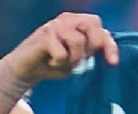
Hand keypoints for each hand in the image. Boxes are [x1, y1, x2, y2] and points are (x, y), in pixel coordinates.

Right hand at [0, 12, 118, 91]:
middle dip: (93, 45)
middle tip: (81, 60)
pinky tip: (51, 61)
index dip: (109, 46)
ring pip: (78, 41)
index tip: (112, 63)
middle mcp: (67, 20)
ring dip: (73, 59)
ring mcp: (55, 25)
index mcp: (76, 23)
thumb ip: (88, 53)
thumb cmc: (50, 63)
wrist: (25, 70)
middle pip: (92, 24)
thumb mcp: (75, 60)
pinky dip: (59, 63)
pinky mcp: (45, 35)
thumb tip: (101, 54)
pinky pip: (62, 52)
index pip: (100, 29)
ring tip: (61, 62)